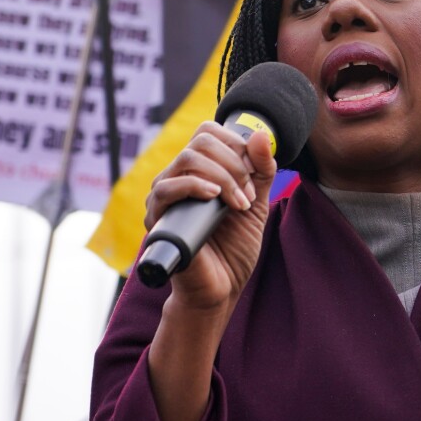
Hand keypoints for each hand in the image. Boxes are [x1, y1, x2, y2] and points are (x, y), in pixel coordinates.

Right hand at [144, 121, 276, 308]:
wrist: (221, 288)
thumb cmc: (234, 248)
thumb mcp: (256, 203)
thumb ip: (262, 170)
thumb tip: (264, 134)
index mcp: (199, 171)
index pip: (209, 133)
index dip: (236, 144)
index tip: (254, 174)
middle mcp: (178, 178)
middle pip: (201, 142)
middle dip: (235, 164)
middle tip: (248, 195)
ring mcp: (164, 197)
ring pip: (187, 159)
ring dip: (223, 177)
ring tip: (239, 204)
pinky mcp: (156, 218)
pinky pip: (166, 188)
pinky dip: (194, 186)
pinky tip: (214, 198)